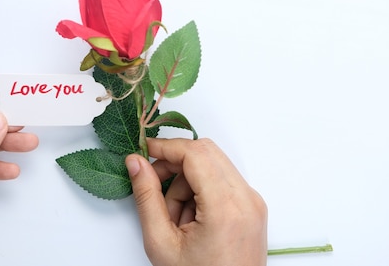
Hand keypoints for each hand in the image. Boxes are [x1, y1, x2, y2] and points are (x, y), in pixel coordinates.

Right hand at [125, 138, 266, 265]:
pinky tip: (190, 217)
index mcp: (225, 208)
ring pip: (212, 164)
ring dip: (187, 180)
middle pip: (205, 152)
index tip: (144, 151)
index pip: (195, 153)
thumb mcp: (161, 242)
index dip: (166, 147)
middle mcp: (246, 199)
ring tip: (175, 216)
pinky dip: (201, 189)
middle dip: (175, 161)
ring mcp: (252, 203)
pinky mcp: (252, 207)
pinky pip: (222, 180)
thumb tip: (136, 163)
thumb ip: (146, 197)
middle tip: (153, 182)